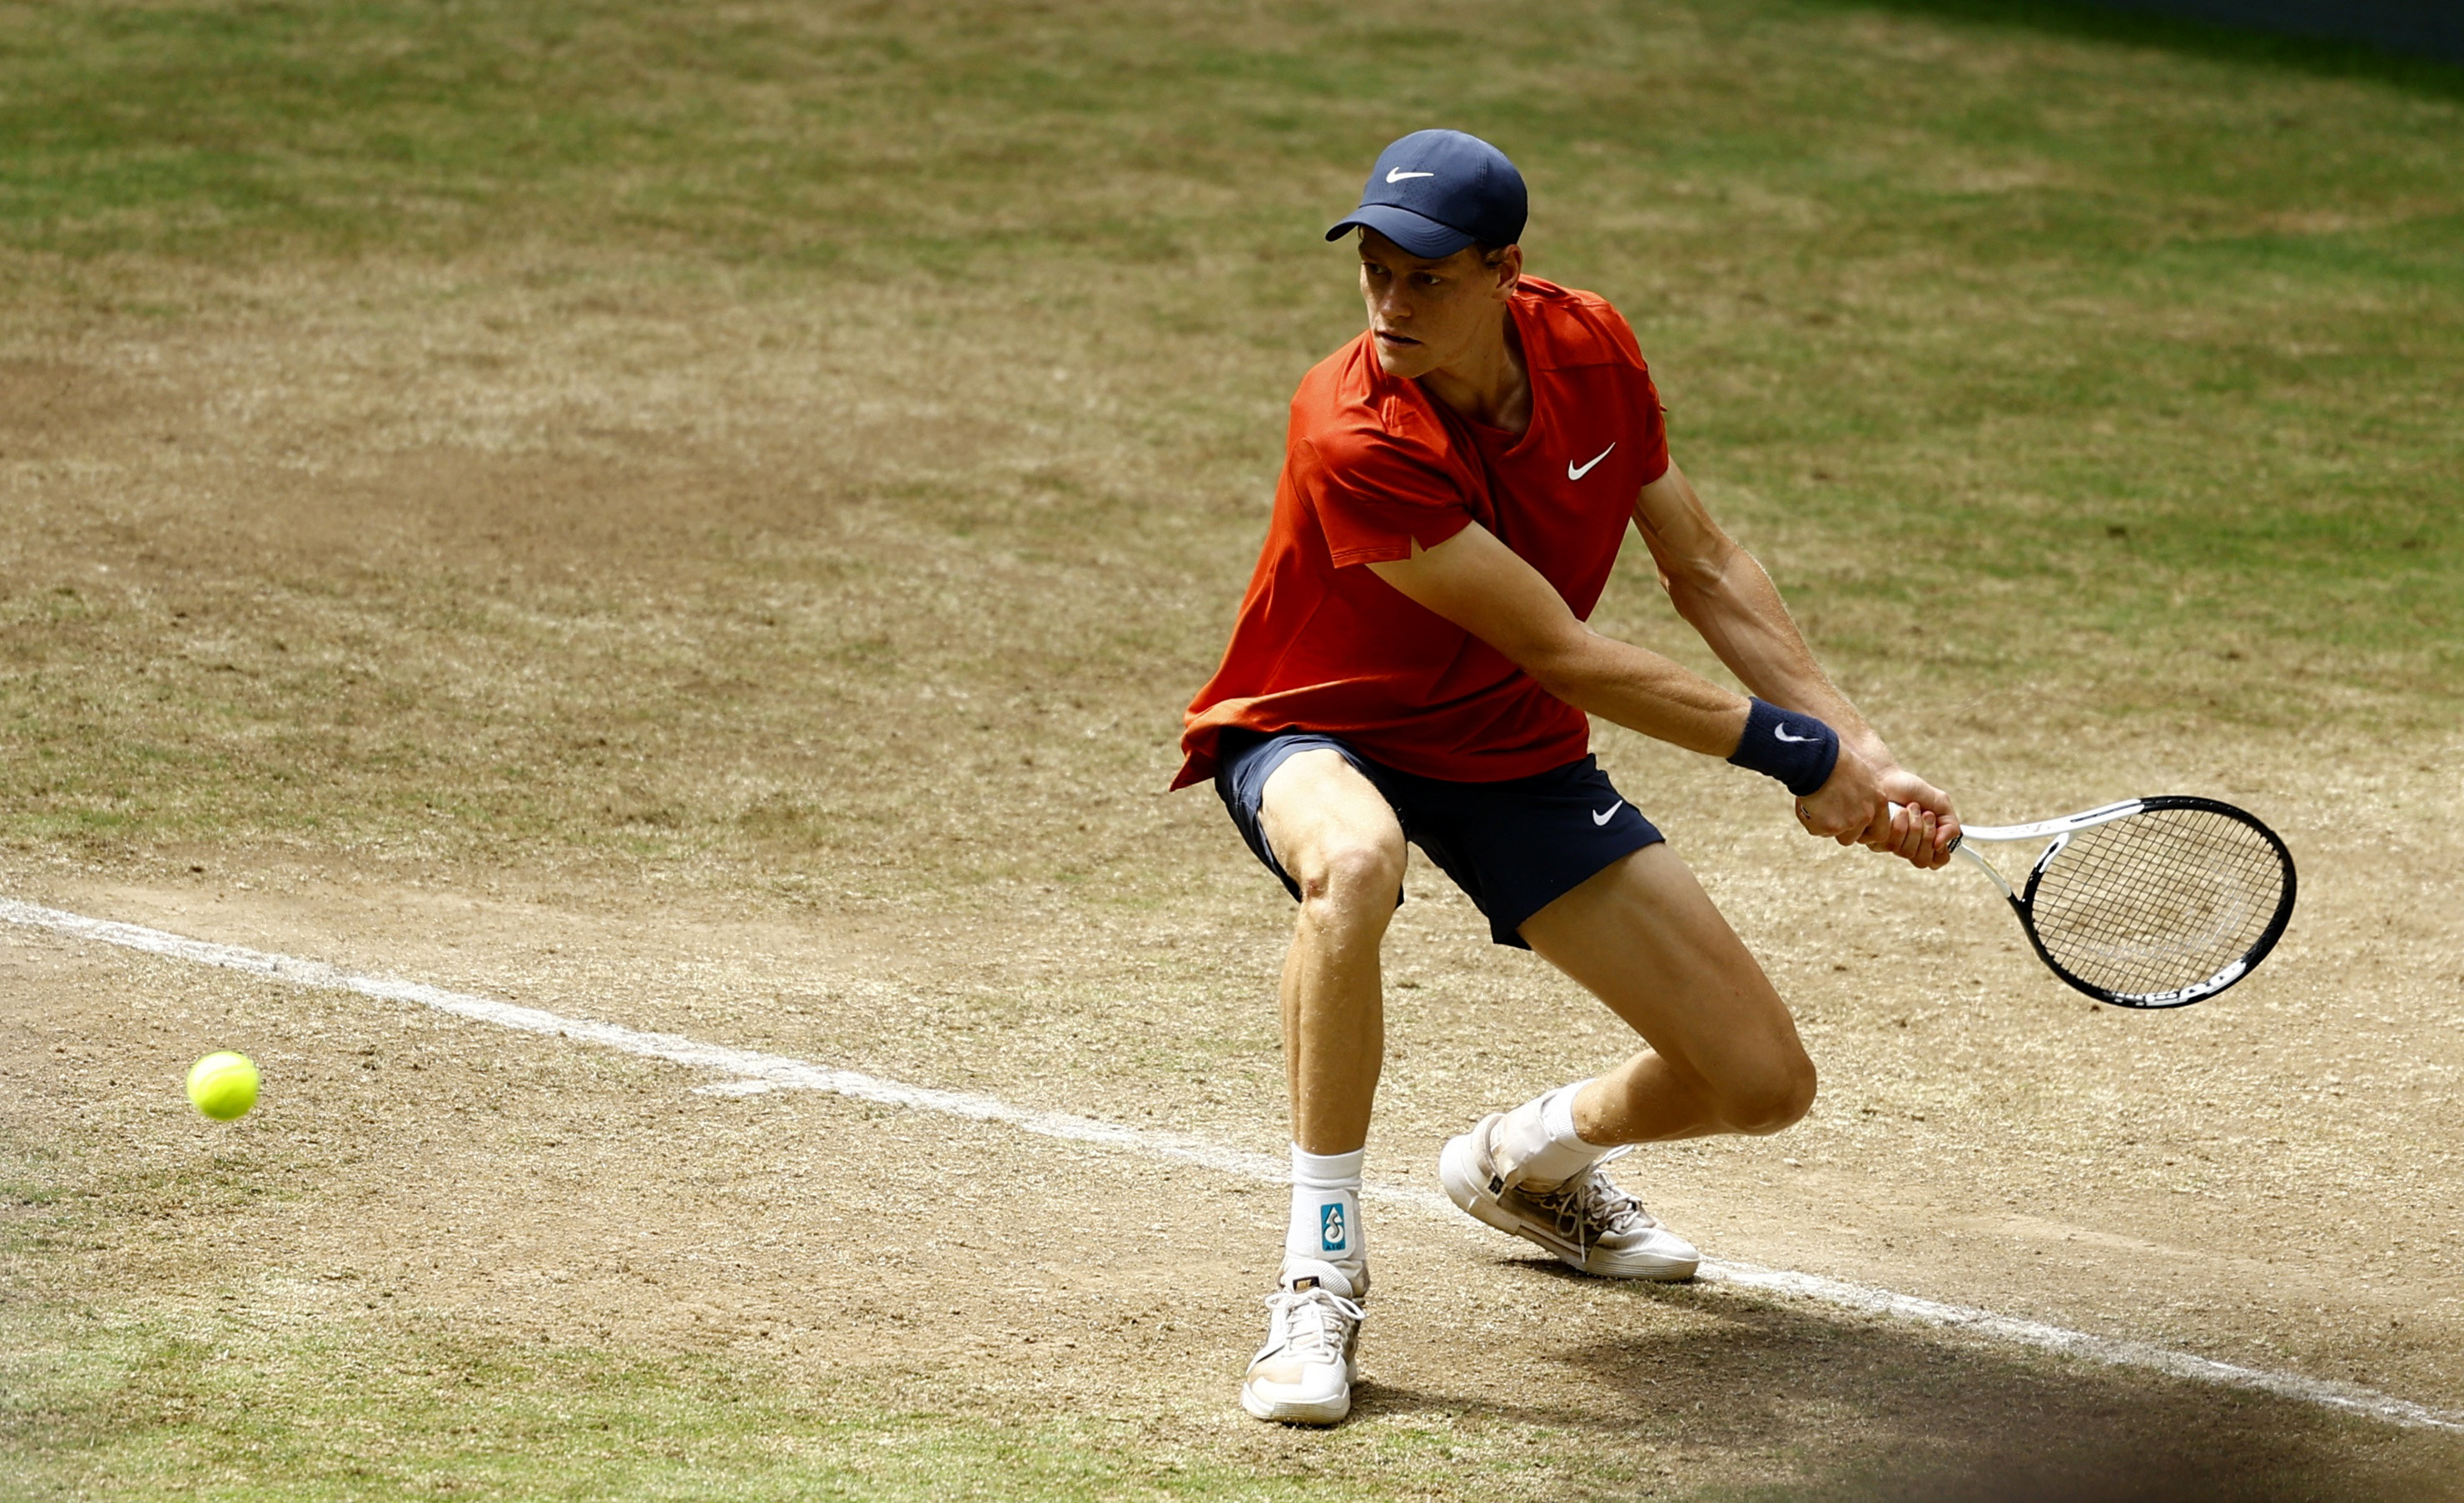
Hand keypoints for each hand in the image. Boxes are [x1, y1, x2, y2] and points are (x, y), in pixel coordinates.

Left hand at [1795, 745, 1959, 869]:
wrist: (1885, 776)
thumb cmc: (1910, 789)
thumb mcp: (1939, 803)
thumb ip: (1950, 824)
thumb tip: (1942, 845)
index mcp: (1925, 841)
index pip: (1936, 861)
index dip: (1939, 851)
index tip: (1939, 832)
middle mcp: (1907, 846)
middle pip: (1921, 860)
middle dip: (1926, 834)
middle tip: (1924, 814)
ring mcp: (1889, 845)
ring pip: (1905, 852)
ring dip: (1912, 826)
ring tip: (1908, 808)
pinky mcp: (1873, 840)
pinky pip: (1888, 844)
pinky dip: (1897, 824)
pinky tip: (1895, 810)